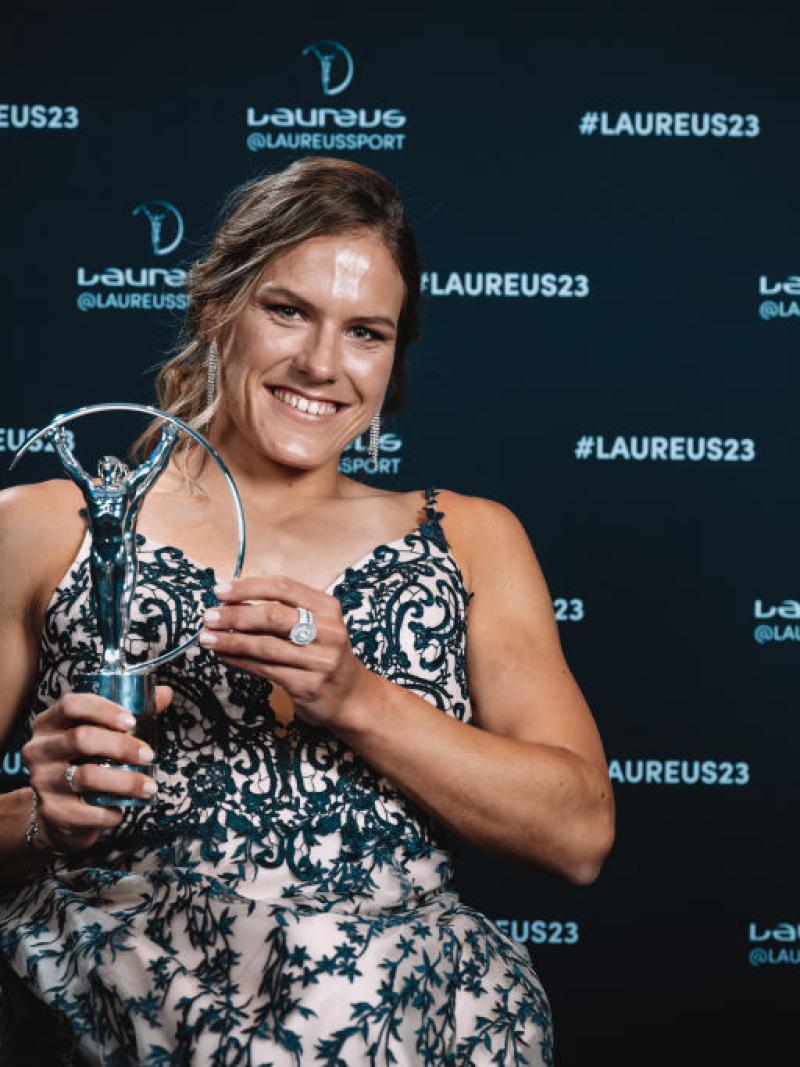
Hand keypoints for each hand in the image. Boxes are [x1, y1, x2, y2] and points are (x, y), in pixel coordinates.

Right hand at [21, 685, 173, 852]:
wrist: (59, 813)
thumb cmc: (85, 763)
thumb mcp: (99, 735)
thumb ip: (128, 714)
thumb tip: (165, 693)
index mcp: (49, 723)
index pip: (71, 705)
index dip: (104, 710)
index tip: (132, 721)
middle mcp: (39, 750)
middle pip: (81, 738)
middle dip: (122, 746)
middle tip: (149, 755)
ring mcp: (42, 782)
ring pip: (87, 776)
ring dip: (126, 782)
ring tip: (149, 787)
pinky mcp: (51, 811)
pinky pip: (88, 812)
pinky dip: (111, 812)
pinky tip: (121, 810)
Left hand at [199, 576, 374, 730]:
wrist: (351, 696)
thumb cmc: (324, 654)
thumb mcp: (315, 624)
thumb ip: (281, 610)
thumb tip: (232, 599)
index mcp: (327, 607)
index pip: (282, 587)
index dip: (248, 587)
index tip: (220, 590)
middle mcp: (328, 631)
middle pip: (272, 616)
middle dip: (234, 615)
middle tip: (209, 617)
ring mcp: (320, 660)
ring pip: (265, 646)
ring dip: (230, 641)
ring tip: (207, 638)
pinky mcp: (308, 685)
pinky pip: (265, 670)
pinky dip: (239, 661)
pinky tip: (223, 655)